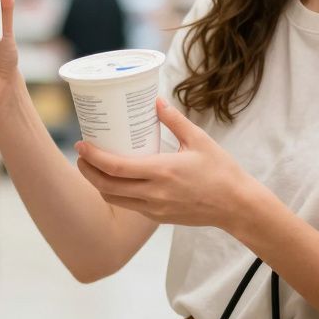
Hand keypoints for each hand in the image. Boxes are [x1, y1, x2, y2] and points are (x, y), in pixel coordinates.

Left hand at [76, 98, 265, 230]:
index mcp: (162, 171)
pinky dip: (116, 193)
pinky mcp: (159, 217)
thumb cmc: (220, 171)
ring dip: (98, 184)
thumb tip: (155, 101)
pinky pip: (129, 205)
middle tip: (82, 154)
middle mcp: (154, 193)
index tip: (82, 144)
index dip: (93, 157)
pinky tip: (116, 179)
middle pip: (107, 186)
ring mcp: (155, 208)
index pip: (116, 167)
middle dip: (87, 171)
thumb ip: (174, 120)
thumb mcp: (198, 140)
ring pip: (114, 199)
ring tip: (93, 166)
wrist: (236, 205)